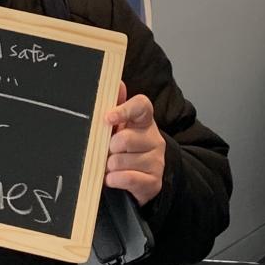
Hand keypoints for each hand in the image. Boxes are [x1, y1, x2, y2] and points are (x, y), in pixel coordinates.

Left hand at [104, 82, 165, 206]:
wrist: (140, 179)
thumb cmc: (124, 149)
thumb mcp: (119, 127)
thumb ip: (116, 106)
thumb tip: (117, 83)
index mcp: (144, 120)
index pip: (141, 106)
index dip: (124, 110)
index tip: (108, 118)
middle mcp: (154, 139)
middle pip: (125, 138)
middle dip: (109, 147)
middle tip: (107, 151)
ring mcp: (157, 161)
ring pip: (122, 161)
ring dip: (110, 166)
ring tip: (111, 165)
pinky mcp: (154, 181)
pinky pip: (127, 178)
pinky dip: (114, 180)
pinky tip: (113, 178)